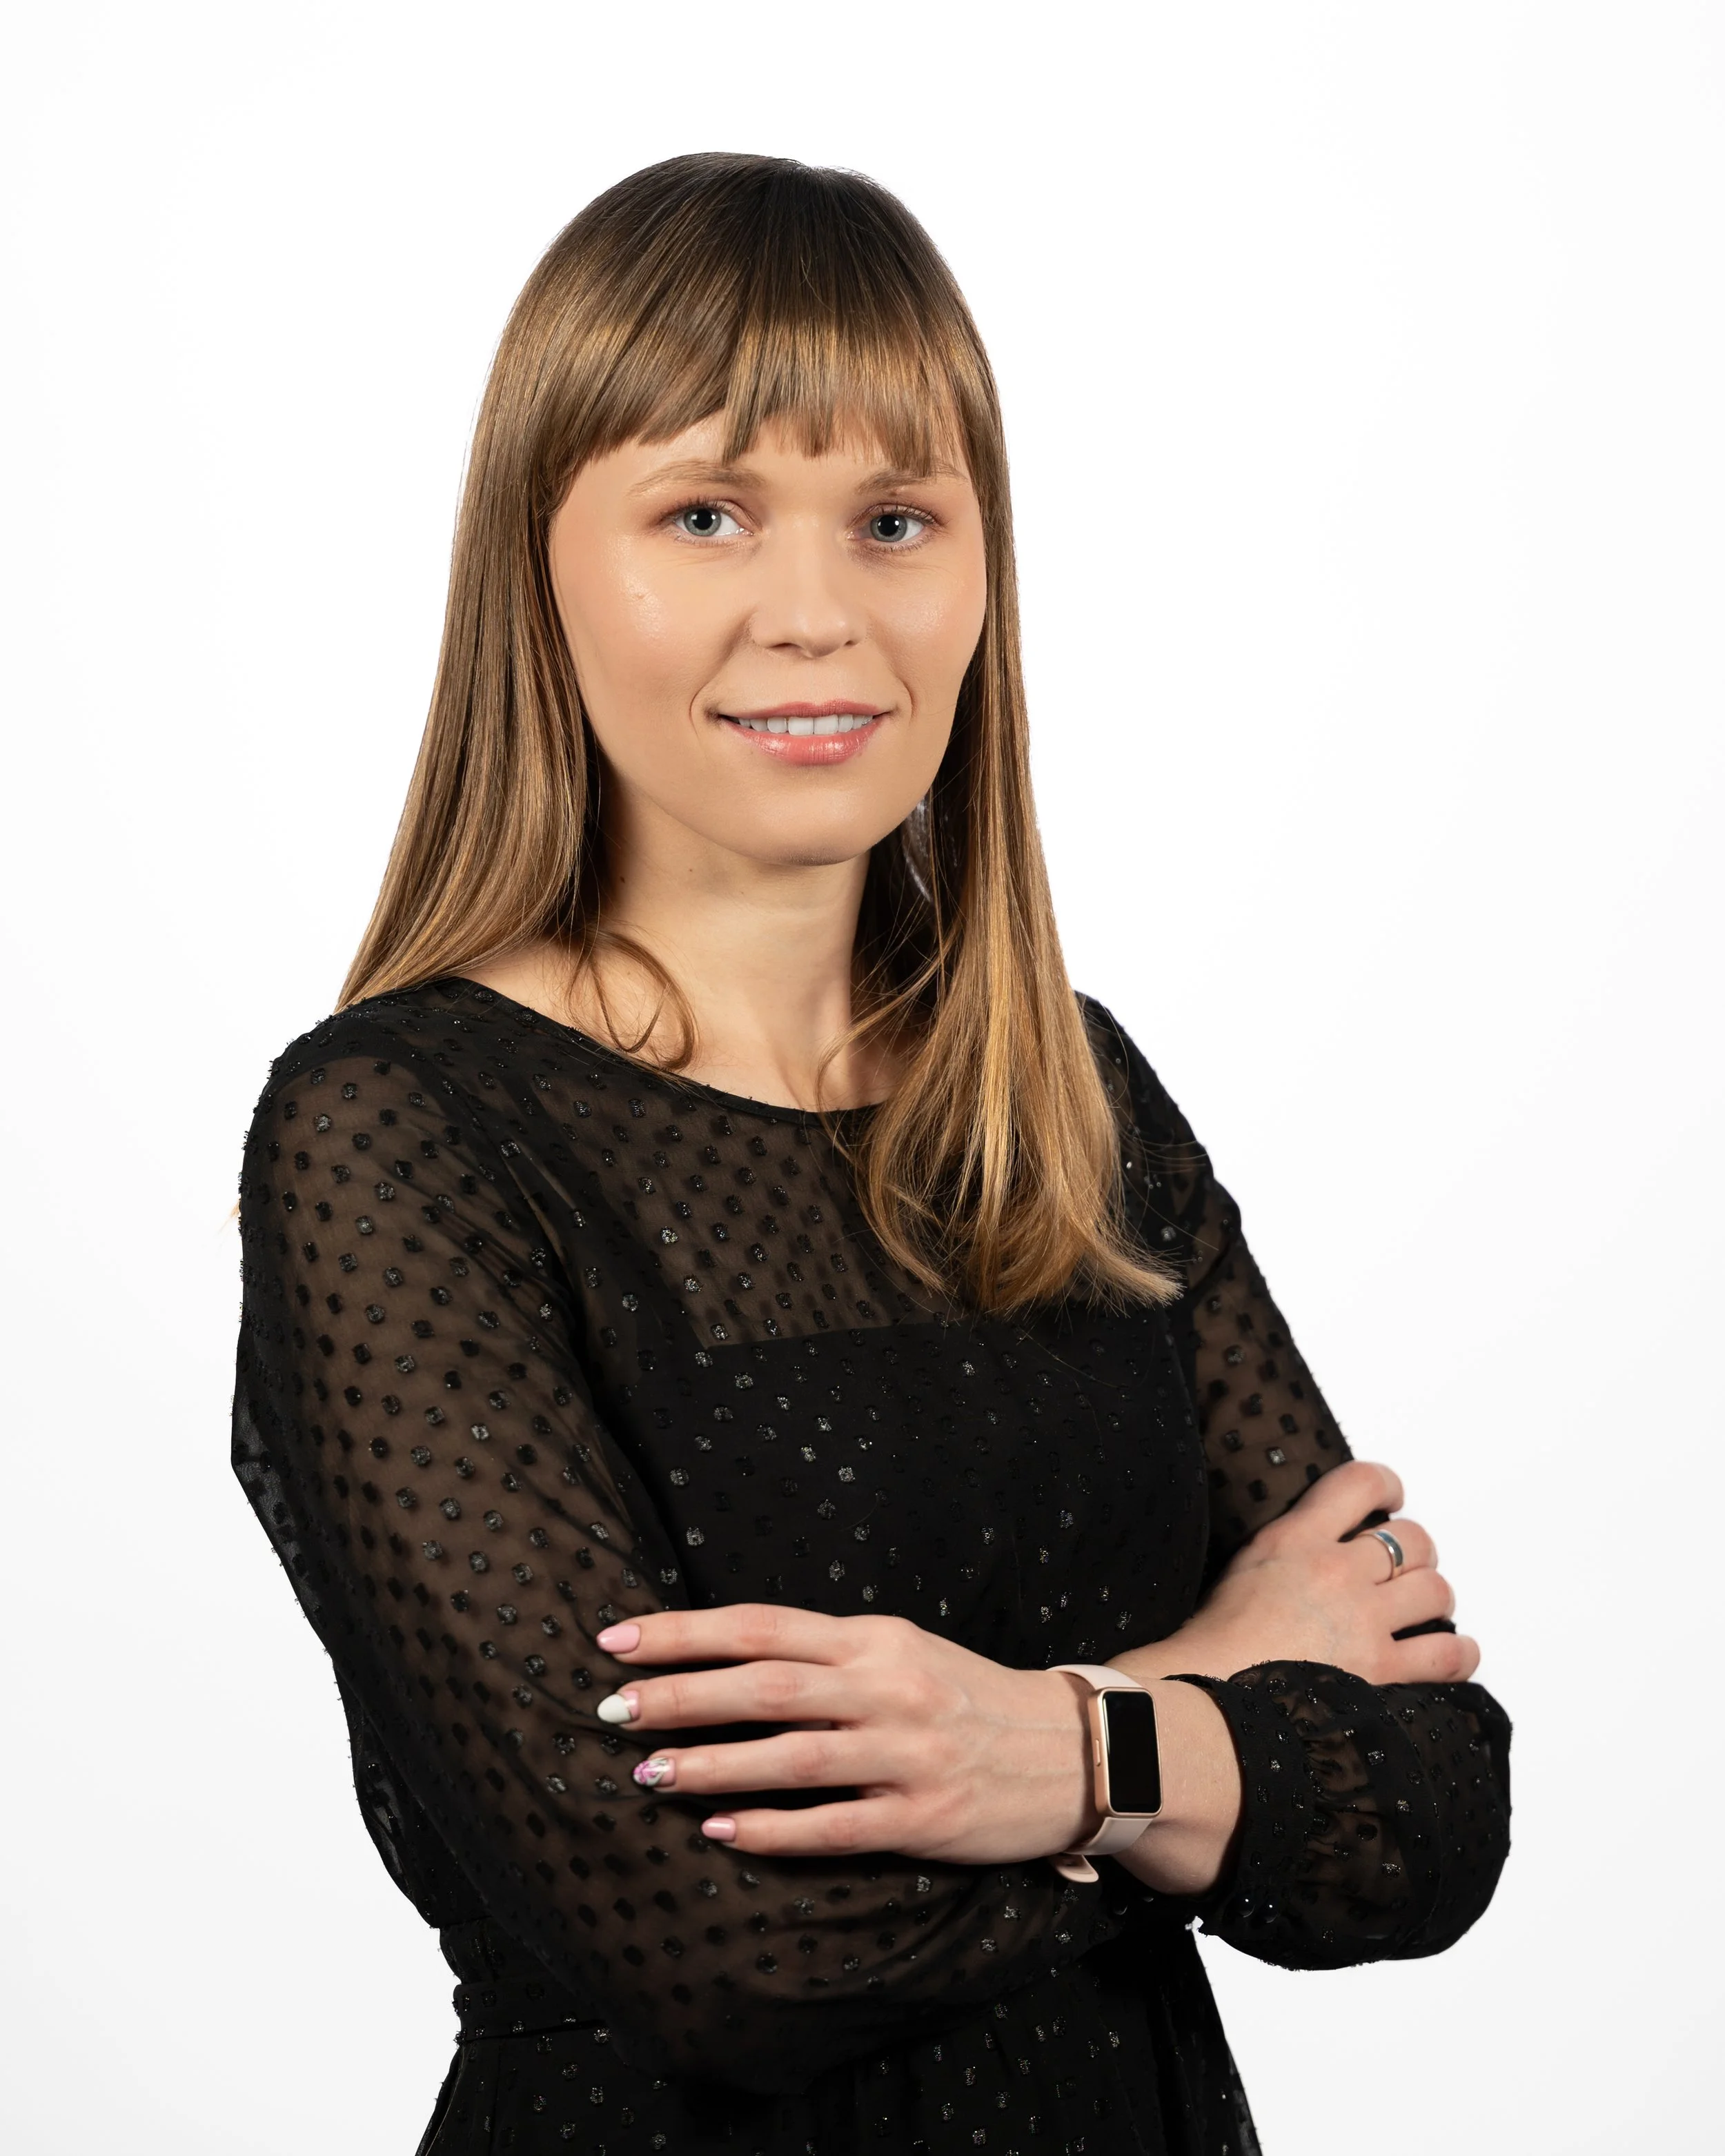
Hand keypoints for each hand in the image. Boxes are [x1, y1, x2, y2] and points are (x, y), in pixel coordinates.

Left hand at [591, 1605, 1095, 1861]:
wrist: (1073, 1751)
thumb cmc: (966, 1697)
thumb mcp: (902, 1651)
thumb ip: (826, 1654)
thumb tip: (726, 1660)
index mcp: (876, 1639)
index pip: (762, 1626)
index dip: (685, 1633)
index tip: (619, 1638)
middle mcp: (887, 1689)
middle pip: (765, 1686)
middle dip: (681, 1695)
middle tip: (613, 1706)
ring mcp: (906, 1755)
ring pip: (791, 1757)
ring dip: (712, 1764)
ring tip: (650, 1771)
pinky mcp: (923, 1818)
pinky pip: (833, 1826)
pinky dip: (772, 1829)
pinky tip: (722, 1830)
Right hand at [1117, 1460, 1480, 1689]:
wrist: (1210, 1694)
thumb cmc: (1217, 1638)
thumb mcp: (1246, 1564)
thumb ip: (1289, 1545)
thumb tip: (1319, 1541)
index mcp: (1297, 1537)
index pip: (1361, 1483)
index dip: (1387, 1485)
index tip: (1391, 1499)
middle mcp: (1337, 1570)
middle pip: (1413, 1539)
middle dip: (1417, 1552)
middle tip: (1405, 1569)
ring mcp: (1363, 1620)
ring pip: (1436, 1590)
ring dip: (1434, 1598)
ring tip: (1422, 1610)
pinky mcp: (1379, 1669)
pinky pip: (1446, 1654)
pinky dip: (1459, 1652)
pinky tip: (1455, 1652)